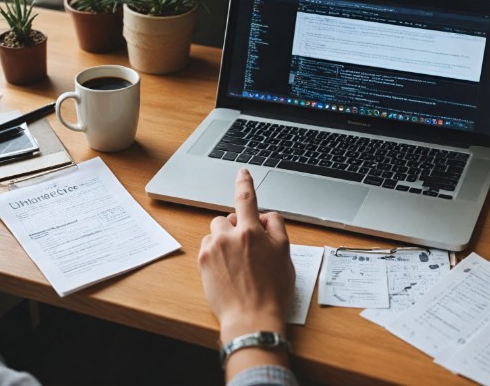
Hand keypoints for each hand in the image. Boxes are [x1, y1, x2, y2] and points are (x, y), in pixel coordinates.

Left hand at [198, 168, 294, 376]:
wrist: (251, 317)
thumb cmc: (272, 291)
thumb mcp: (285, 255)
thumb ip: (276, 229)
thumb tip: (266, 217)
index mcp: (252, 231)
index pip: (247, 198)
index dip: (245, 183)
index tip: (242, 172)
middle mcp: (230, 236)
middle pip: (230, 217)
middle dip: (238, 227)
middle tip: (250, 248)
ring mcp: (214, 248)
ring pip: (217, 231)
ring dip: (225, 238)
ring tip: (237, 260)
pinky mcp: (203, 261)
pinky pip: (208, 245)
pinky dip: (216, 251)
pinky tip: (227, 268)